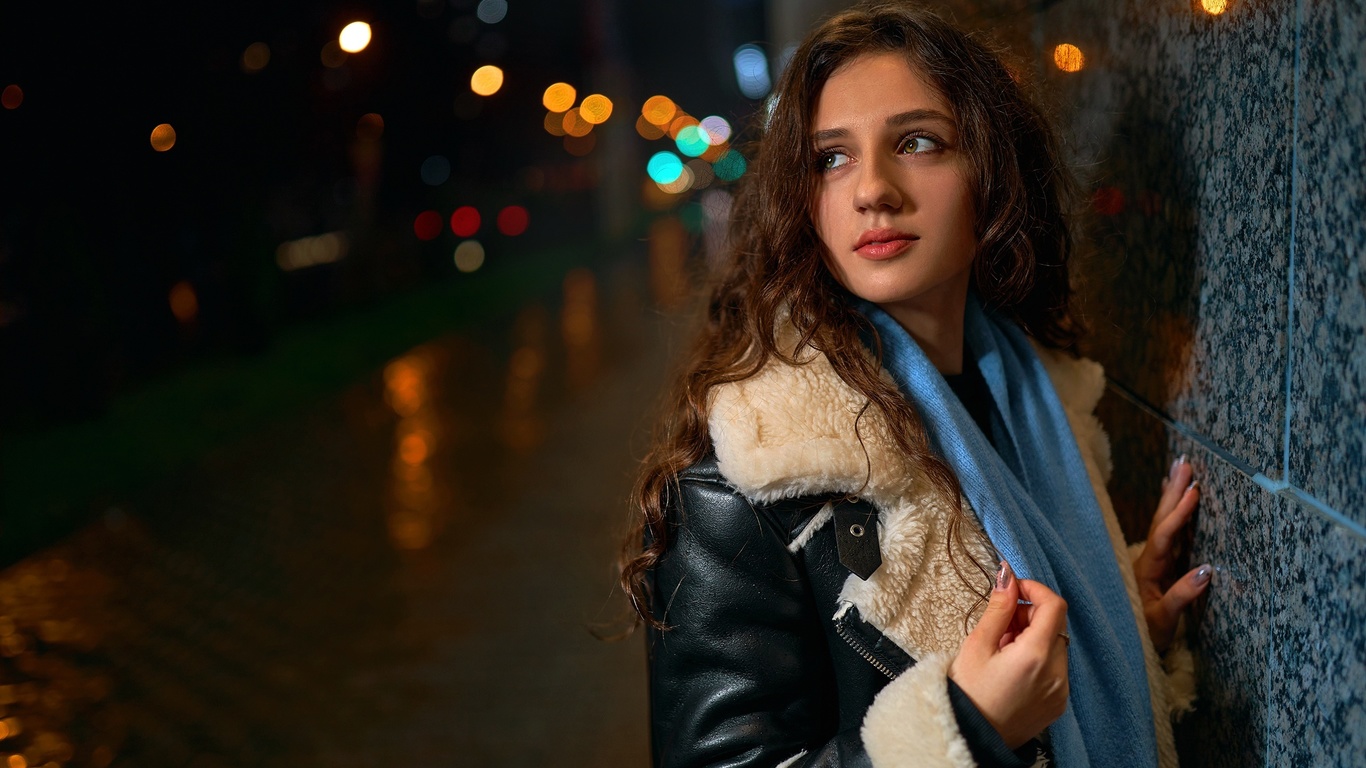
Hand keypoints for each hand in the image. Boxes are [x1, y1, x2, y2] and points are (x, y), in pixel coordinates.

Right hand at [949, 561, 1069, 749]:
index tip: (1013, 590)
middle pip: (1055, 625)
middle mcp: (1056, 673)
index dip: (1034, 590)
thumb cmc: (967, 693)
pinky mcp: (1058, 703)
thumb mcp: (976, 645)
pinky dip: (1038, 659)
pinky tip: (1012, 669)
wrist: (970, 738)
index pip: (1054, 605)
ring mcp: (1061, 690)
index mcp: (1035, 656)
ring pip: (1056, 645)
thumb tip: (1008, 577)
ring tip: (1002, 650)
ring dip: (1033, 637)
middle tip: (999, 625)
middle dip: (1029, 615)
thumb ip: (998, 609)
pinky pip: (1056, 668)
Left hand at [1134, 455, 1212, 652]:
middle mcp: (1149, 559)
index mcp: (1148, 568)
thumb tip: (1209, 570)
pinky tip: (1173, 498)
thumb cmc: (1146, 633)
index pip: (1164, 535)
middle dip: (1174, 492)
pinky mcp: (1161, 564)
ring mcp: (1154, 560)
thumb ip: (1182, 595)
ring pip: (1164, 522)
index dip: (1179, 514)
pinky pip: (1168, 532)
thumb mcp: (1164, 618)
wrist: (1129, 643)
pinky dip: (1173, 512)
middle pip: (1161, 520)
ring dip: (1172, 496)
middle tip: (1185, 464)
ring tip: (1180, 471)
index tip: (1193, 491)